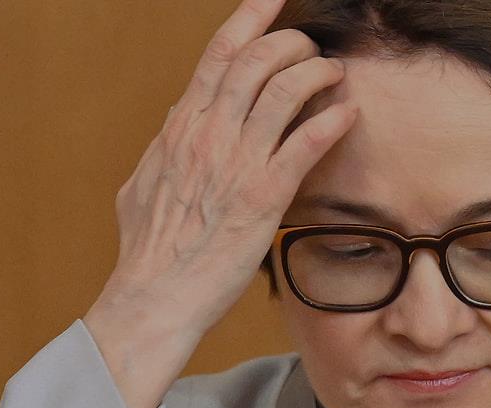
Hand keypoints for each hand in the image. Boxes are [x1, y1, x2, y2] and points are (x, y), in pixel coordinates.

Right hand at [84, 0, 357, 407]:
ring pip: (285, 91)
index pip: (218, 56)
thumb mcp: (141, 186)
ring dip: (317, 73)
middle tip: (312, 46)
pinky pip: (305, 143)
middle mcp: (209, 134)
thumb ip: (163, 152)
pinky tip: (349, 113)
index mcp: (181, 128)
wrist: (155, 295)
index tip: (271, 0)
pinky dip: (332, 121)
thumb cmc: (149, 250)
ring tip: (335, 74)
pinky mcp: (263, 196)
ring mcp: (236, 163)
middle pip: (257, 61)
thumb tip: (171, 131)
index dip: (249, 20)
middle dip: (292, 42)